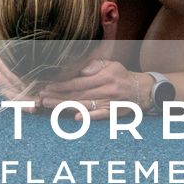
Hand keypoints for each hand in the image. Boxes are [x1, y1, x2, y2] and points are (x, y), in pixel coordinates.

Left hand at [0, 50, 154, 113]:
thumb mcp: (111, 65)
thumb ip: (95, 65)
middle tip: (39, 97)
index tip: (46, 85)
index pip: (78, 81)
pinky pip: (99, 116)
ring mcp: (110, 102)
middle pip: (77, 94)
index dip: (61, 84)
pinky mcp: (114, 113)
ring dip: (63, 106)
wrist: (144, 90)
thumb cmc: (122, 75)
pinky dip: (88, 117)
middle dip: (56, 96)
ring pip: (83, 105)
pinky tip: (74, 118)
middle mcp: (106, 89)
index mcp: (104, 76)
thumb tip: (80, 70)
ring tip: (47, 105)